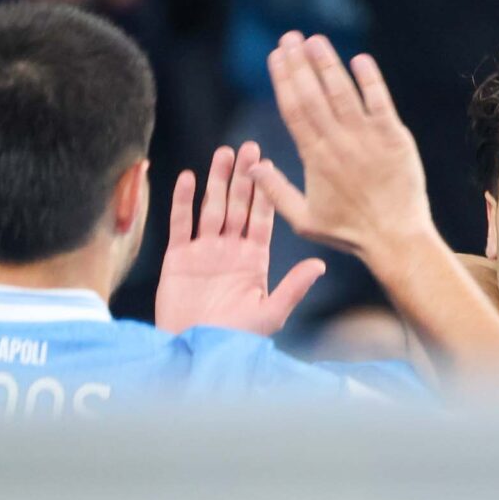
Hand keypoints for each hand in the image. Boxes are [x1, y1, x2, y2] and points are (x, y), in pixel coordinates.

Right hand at [156, 141, 326, 334]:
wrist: (196, 352)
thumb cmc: (235, 338)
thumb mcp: (270, 313)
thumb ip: (293, 287)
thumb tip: (321, 265)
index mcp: (253, 259)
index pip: (261, 217)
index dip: (265, 192)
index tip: (269, 164)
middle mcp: (230, 250)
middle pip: (237, 205)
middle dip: (242, 177)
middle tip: (247, 147)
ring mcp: (203, 252)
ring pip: (211, 207)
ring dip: (216, 181)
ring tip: (222, 153)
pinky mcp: (177, 258)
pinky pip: (181, 224)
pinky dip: (182, 201)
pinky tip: (187, 177)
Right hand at [248, 32, 432, 264]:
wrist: (396, 238)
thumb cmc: (348, 231)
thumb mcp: (304, 219)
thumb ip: (276, 191)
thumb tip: (252, 164)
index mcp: (315, 158)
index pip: (294, 110)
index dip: (283, 80)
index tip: (275, 56)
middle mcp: (338, 143)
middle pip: (313, 95)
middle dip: (299, 63)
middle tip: (289, 37)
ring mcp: (367, 138)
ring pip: (343, 93)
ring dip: (328, 64)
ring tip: (315, 40)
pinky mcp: (394, 137)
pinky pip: (380, 102)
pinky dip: (370, 80)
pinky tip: (359, 59)